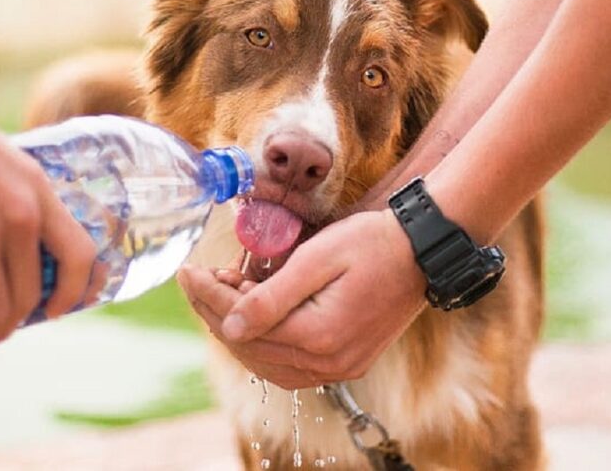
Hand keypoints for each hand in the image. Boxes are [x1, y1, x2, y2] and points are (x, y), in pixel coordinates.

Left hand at [177, 209, 425, 389]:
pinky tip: (253, 317)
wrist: (423, 251)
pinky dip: (264, 344)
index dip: (209, 297)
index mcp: (319, 336)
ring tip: (223, 293)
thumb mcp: (318, 258)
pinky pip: (290, 365)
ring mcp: (340, 368)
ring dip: (238, 330)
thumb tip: (228, 326)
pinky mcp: (347, 362)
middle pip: (251, 348)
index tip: (187, 271)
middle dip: (216, 312)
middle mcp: (329, 362)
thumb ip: (272, 296)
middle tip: (199, 279)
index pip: (243, 324)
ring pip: (267, 363)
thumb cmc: (372, 243)